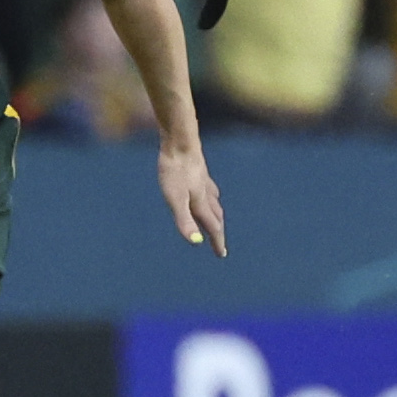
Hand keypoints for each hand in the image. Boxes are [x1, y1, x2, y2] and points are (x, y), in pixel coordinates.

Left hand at [156, 136, 227, 256]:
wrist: (180, 142)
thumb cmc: (175, 171)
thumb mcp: (176, 199)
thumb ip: (185, 220)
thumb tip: (196, 242)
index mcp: (201, 203)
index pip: (213, 227)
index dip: (217, 242)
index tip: (221, 254)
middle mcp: (206, 194)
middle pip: (216, 216)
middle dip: (218, 231)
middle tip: (219, 244)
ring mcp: (204, 181)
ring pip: (214, 203)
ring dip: (216, 215)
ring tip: (216, 222)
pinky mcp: (199, 171)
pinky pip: (209, 189)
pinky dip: (211, 198)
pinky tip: (207, 192)